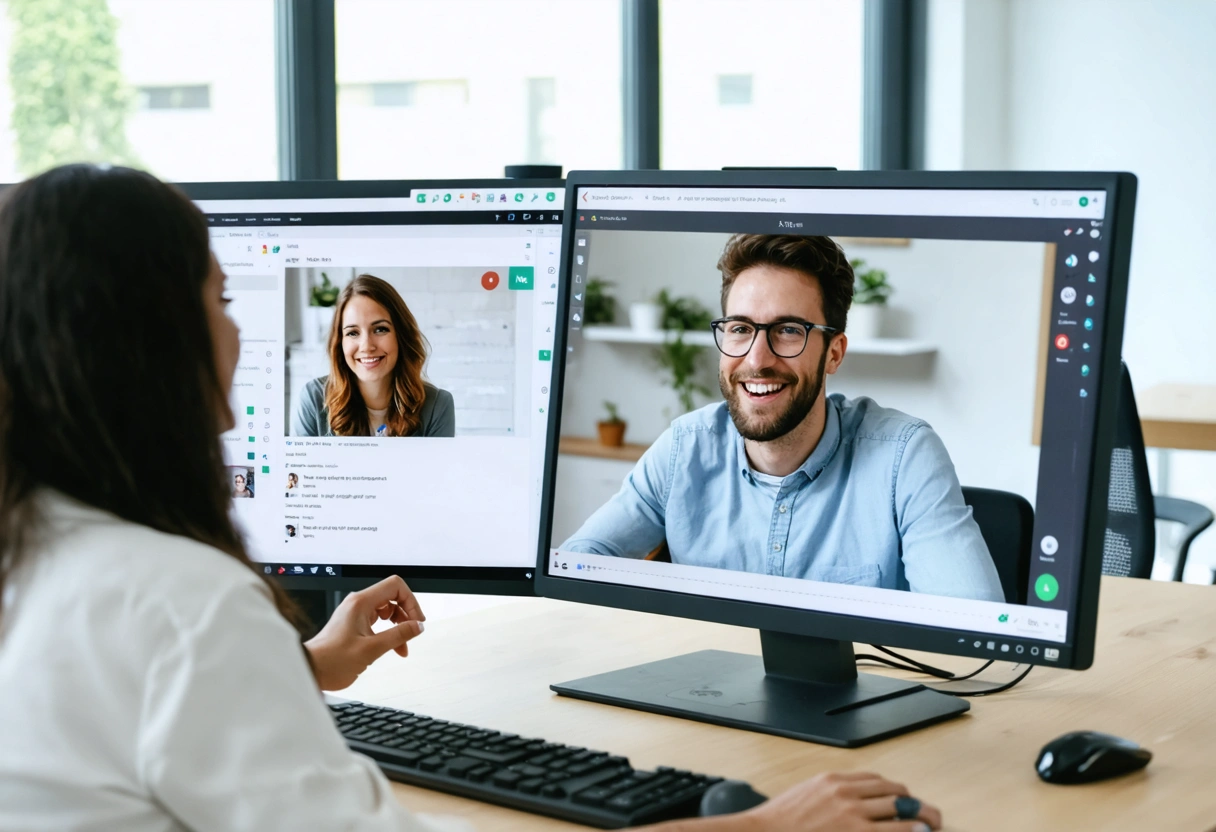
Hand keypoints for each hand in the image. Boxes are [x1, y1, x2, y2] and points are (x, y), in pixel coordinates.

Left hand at [304, 575, 426, 690]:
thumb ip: (398, 635)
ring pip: (387, 610)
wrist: (312, 670)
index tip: (416, 619)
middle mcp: (358, 604)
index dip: (410, 601)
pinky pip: (378, 621)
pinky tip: (392, 647)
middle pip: (392, 597)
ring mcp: (356, 613)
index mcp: (361, 603)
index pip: (395, 586)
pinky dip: (388, 632)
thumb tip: (417, 626)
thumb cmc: (332, 660)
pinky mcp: (354, 624)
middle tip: (412, 631)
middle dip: (406, 614)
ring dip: (398, 625)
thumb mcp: (372, 649)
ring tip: (402, 644)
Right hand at [742, 772, 939, 831]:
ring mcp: (852, 818)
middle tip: (931, 817)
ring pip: (901, 812)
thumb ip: (833, 795)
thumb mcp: (807, 796)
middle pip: (896, 793)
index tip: (904, 802)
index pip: (878, 780)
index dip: (897, 791)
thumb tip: (860, 802)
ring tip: (932, 827)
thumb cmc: (780, 821)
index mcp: (834, 781)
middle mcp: (847, 794)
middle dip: (917, 805)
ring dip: (922, 820)